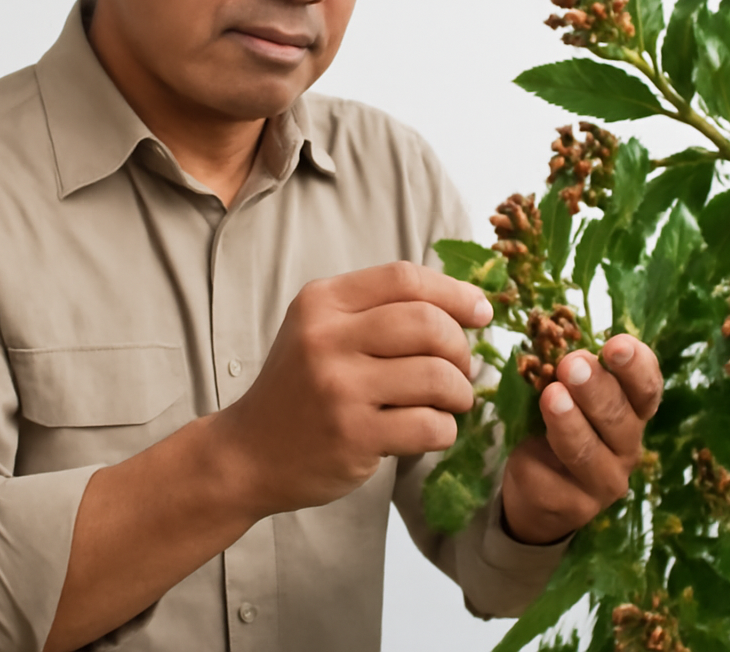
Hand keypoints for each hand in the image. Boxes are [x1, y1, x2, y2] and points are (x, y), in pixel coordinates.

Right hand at [216, 261, 493, 517]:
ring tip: (452, 401)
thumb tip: (465, 303)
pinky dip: (445, 428)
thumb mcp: (321, 329)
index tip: (481, 312)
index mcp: (321, 302)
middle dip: (460, 347)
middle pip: (427, 323)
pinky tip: (432, 429)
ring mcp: (338, 388)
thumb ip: (378, 310)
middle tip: (460, 368)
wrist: (248, 452)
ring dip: (460, 391)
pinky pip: (429, 425)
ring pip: (436, 376)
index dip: (454, 292)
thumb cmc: (300, 386)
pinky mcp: (352, 436)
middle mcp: (326, 337)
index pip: (404, 278)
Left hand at [501, 334, 661, 544]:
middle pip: (620, 418)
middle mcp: (627, 448)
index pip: (646, 389)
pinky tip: (528, 445)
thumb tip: (554, 337)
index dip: (636, 366)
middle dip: (596, 388)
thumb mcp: (568, 394)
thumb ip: (570, 373)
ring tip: (552, 396)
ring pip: (589, 451)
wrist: (541, 490)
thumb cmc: (561, 425)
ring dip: (571, 421)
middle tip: (573, 364)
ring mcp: (604, 482)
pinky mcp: (574, 506)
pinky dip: (537, 457)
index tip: (618, 344)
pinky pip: (554, 479)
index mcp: (632, 413)